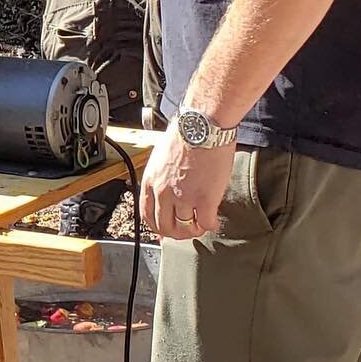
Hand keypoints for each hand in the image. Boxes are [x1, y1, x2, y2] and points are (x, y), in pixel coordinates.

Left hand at [139, 121, 235, 239]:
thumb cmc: (184, 137)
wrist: (201, 128)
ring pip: (185, 228)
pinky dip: (210, 226)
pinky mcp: (205, 199)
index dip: (157, 227)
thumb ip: (160, 179)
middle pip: (165, 226)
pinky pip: (206, 223)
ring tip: (201, 224)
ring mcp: (184, 197)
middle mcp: (163, 192)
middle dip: (176, 233)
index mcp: (151, 181)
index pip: (147, 214)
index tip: (165, 231)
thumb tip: (164, 195)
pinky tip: (213, 220)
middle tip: (186, 230)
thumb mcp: (161, 158)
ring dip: (194, 230)